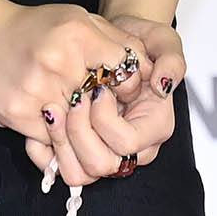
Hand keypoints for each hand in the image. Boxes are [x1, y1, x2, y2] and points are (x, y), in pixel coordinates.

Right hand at [0, 0, 155, 186]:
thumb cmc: (33, 27)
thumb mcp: (78, 19)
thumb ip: (115, 41)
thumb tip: (150, 71)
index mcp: (78, 33)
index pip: (126, 71)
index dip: (128, 85)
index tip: (120, 88)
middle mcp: (60, 61)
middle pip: (104, 104)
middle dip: (107, 112)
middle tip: (105, 113)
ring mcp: (38, 89)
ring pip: (80, 130)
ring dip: (84, 131)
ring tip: (82, 124)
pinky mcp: (18, 113)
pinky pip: (52, 140)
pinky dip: (58, 138)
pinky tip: (57, 126)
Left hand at [24, 13, 185, 189]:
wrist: (117, 42)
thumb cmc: (143, 43)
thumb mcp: (164, 42)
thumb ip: (172, 62)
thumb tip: (162, 86)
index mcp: (155, 127)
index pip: (126, 143)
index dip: (104, 119)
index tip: (96, 90)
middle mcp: (134, 148)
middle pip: (100, 164)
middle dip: (78, 131)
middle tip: (72, 100)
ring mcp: (109, 151)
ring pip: (80, 173)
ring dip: (61, 142)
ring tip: (52, 110)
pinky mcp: (86, 149)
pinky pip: (64, 168)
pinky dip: (48, 150)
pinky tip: (44, 122)